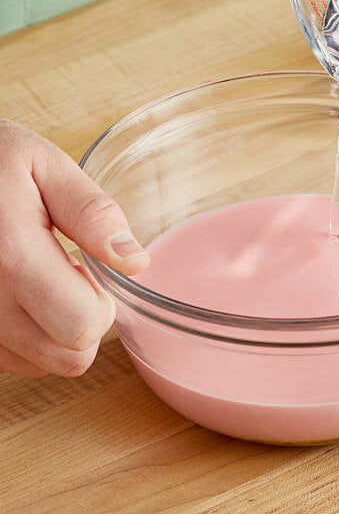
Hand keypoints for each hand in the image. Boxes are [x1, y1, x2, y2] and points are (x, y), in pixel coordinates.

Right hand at [0, 118, 149, 376]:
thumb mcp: (44, 165)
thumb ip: (91, 213)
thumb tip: (134, 262)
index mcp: (11, 257)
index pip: (81, 327)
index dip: (103, 305)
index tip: (91, 270)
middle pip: (65, 358)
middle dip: (85, 322)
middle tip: (70, 275)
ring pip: (38, 364)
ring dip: (54, 331)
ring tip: (39, 279)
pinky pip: (8, 359)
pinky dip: (25, 335)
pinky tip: (18, 292)